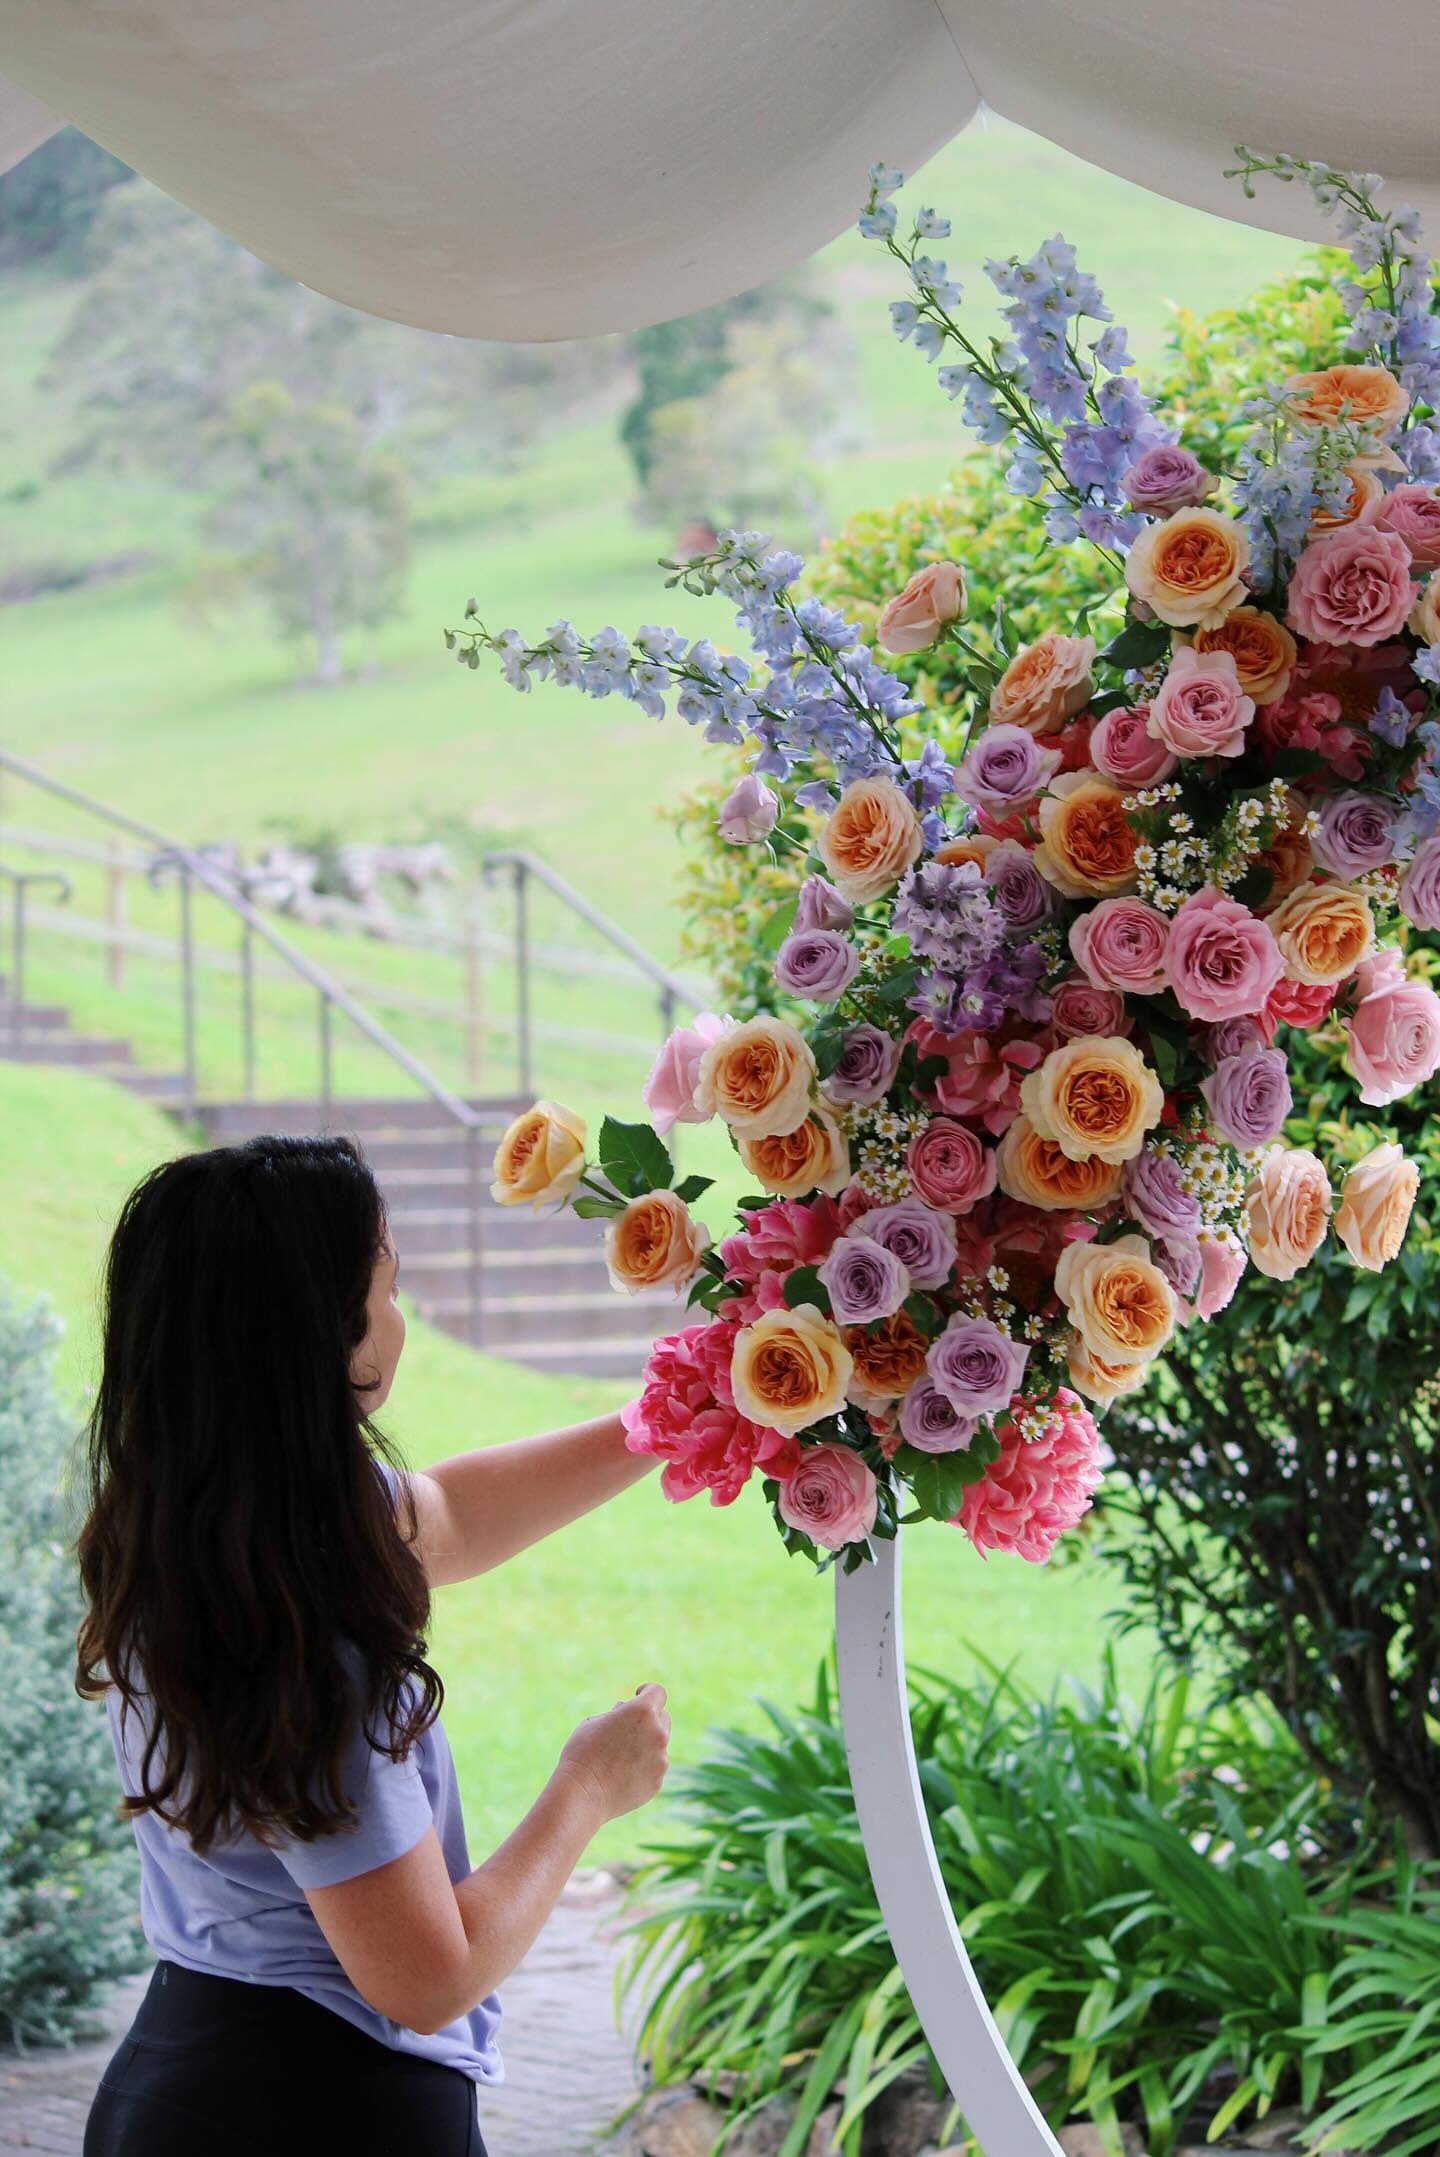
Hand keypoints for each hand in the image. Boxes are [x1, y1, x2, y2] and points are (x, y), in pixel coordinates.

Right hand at [556, 1683, 670, 1822]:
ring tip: (617, 1757)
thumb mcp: (594, 1721)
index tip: (638, 1694)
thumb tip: (626, 1710)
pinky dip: (643, 1767)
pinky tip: (620, 1775)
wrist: (582, 1794)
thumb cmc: (582, 1753)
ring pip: (658, 1745)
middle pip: (663, 1717)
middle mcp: (658, 1734)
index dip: (647, 1691)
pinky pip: (654, 1767)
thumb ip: (618, 1714)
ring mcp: (661, 1760)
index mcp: (642, 1712)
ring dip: (645, 1745)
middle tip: (626, 1728)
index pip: (657, 1692)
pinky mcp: (657, 1782)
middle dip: (648, 1719)